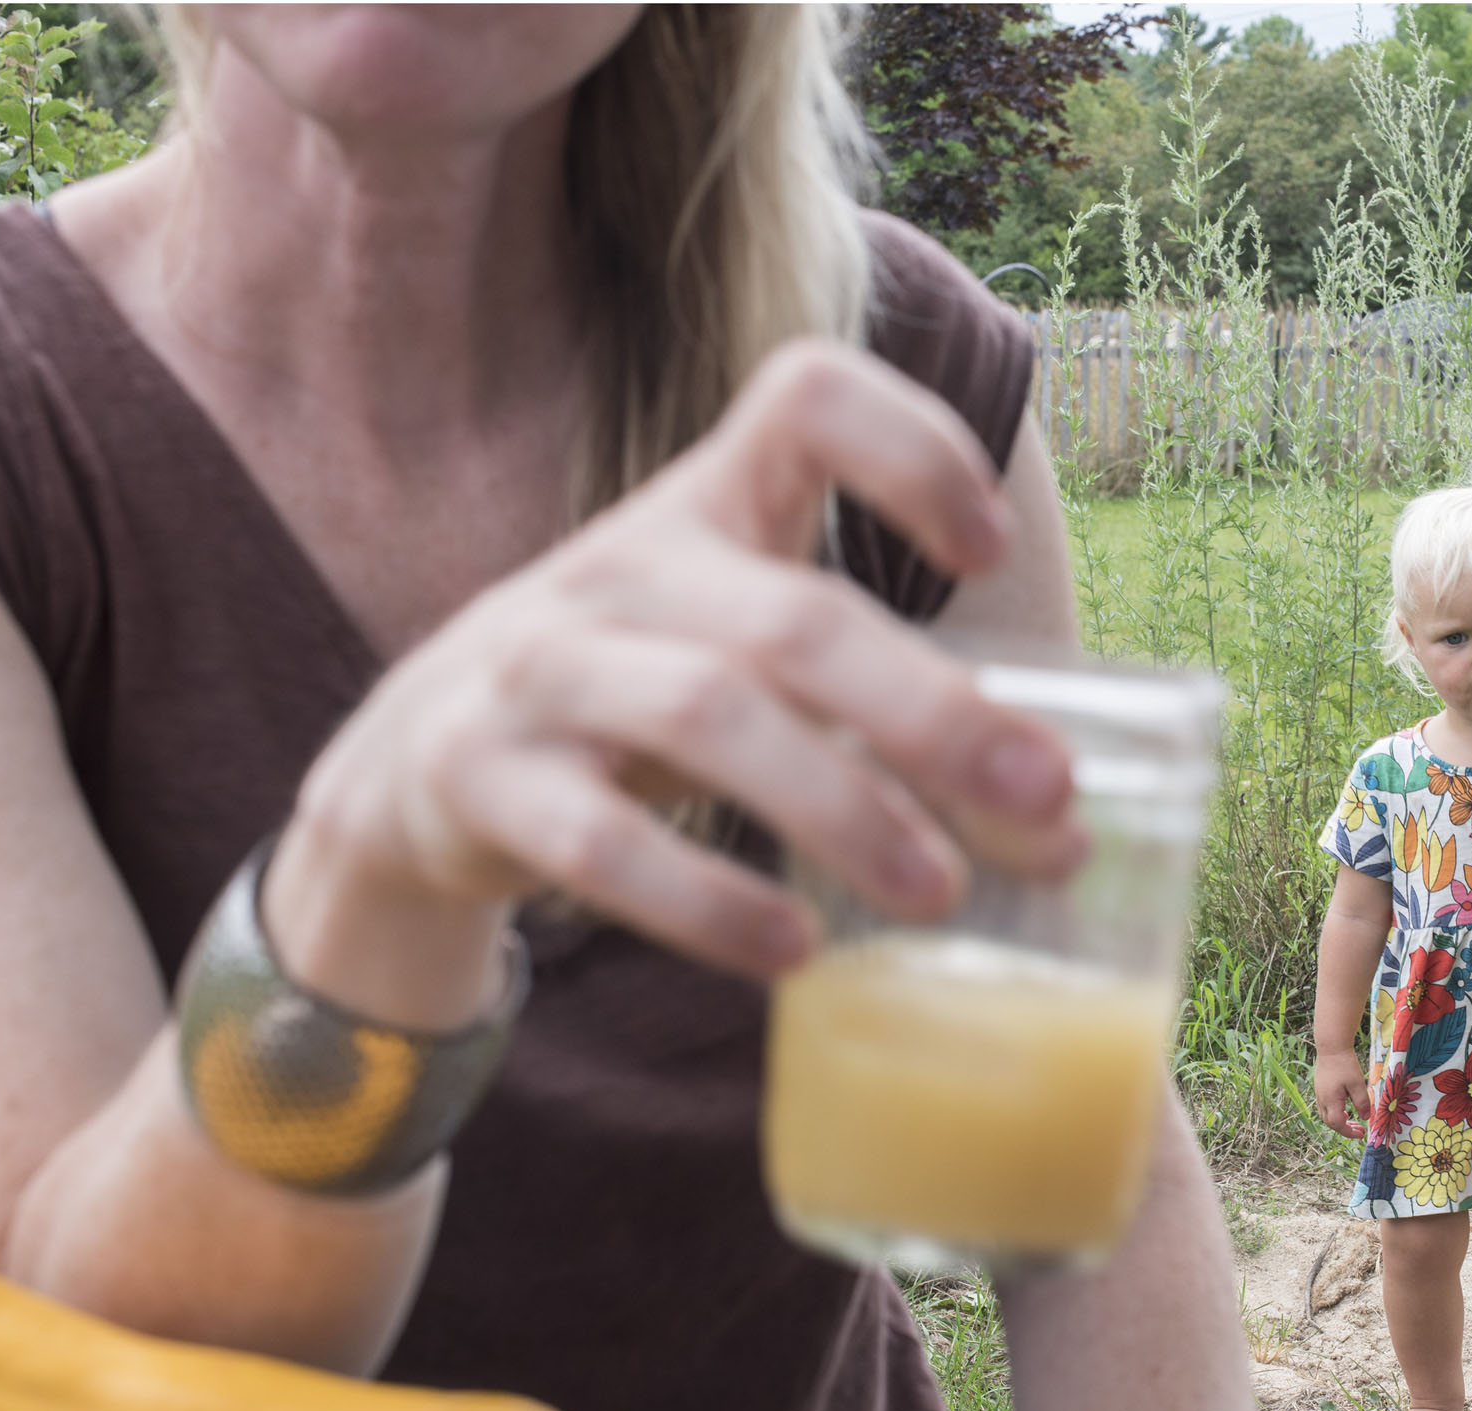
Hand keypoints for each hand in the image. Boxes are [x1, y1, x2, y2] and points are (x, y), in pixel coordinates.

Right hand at [268, 342, 1084, 1025]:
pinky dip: (706, 900)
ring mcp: (538, 666)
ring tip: (938, 895)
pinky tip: (793, 952)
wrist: (413, 770)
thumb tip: (1059, 824)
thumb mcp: (744, 655)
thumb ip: (887, 709)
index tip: (991, 552)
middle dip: (934, 713)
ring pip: (706, 716)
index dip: (913, 449)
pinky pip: (600, 841)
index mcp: (710, 508)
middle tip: (1045, 799)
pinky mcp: (476, 777)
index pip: (807, 398)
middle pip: (794, 617)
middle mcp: (625, 566)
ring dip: (840, 809)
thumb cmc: (636, 702)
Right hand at [1313, 1049, 1370, 1139]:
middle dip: (1345, 1129)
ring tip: (1354, 1120)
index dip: (1349, 1132)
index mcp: (1331, 1101)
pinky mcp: (1320, 1089)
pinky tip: (1345, 1108)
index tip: (1362, 1134)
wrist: (1331, 1047)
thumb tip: (1366, 1118)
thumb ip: (1362, 1103)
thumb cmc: (1345, 1064)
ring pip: (1327, 1116)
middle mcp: (1322, 1100)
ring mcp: (1319, 1094)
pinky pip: (1326, 1107)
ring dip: (1340, 1121)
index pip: (1338, 1124)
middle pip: (1330, 1123)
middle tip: (1360, 1130)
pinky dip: (1335, 1113)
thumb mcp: (1358, 1084)